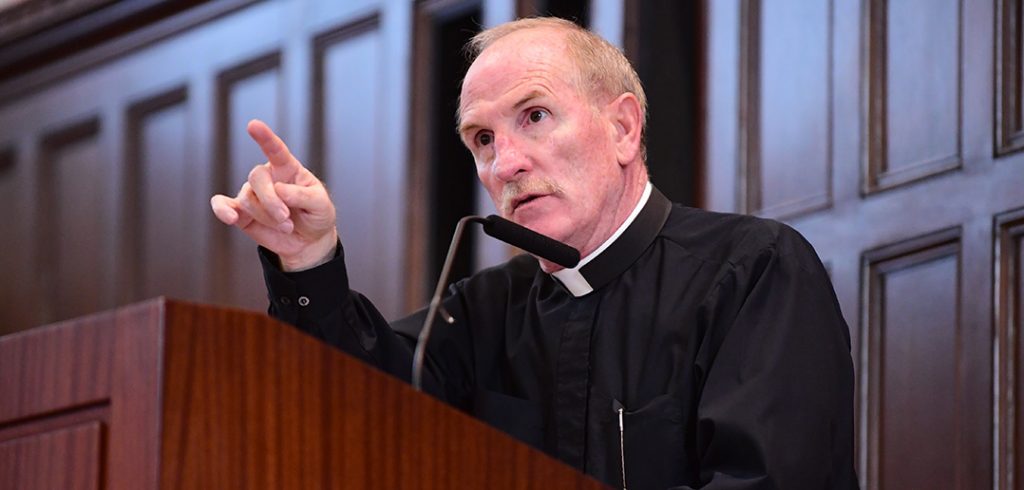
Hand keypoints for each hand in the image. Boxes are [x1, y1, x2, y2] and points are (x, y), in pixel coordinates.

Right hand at [210, 119, 337, 270]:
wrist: (308, 240)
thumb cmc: (316, 215)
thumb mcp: (321, 205)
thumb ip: (303, 196)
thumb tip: (279, 190)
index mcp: (287, 168)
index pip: (275, 150)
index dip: (265, 138)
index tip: (253, 125)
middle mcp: (267, 177)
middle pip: (257, 178)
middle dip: (271, 201)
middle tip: (287, 219)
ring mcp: (253, 194)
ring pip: (248, 199)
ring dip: (267, 217)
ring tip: (286, 226)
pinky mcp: (242, 213)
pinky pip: (223, 206)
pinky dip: (222, 211)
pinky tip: (231, 218)